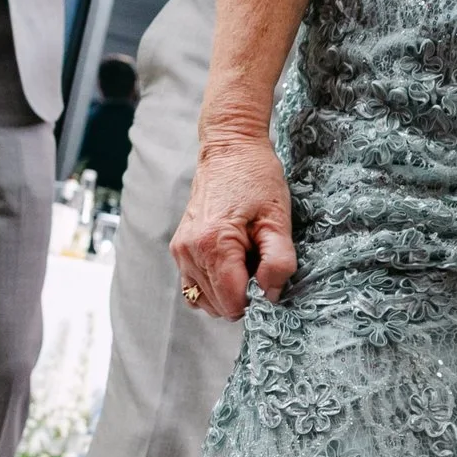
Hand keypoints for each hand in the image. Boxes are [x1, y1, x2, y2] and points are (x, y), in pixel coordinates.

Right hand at [173, 128, 295, 318]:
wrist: (230, 150)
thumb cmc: (257, 180)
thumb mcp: (278, 220)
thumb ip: (279, 262)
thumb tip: (270, 295)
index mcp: (213, 245)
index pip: (233, 302)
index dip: (256, 299)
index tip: (268, 276)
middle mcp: (189, 252)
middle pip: (218, 306)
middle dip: (243, 295)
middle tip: (258, 263)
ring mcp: (179, 252)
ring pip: (204, 300)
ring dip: (228, 291)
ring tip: (245, 260)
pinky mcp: (178, 249)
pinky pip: (193, 287)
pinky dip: (213, 287)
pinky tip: (230, 265)